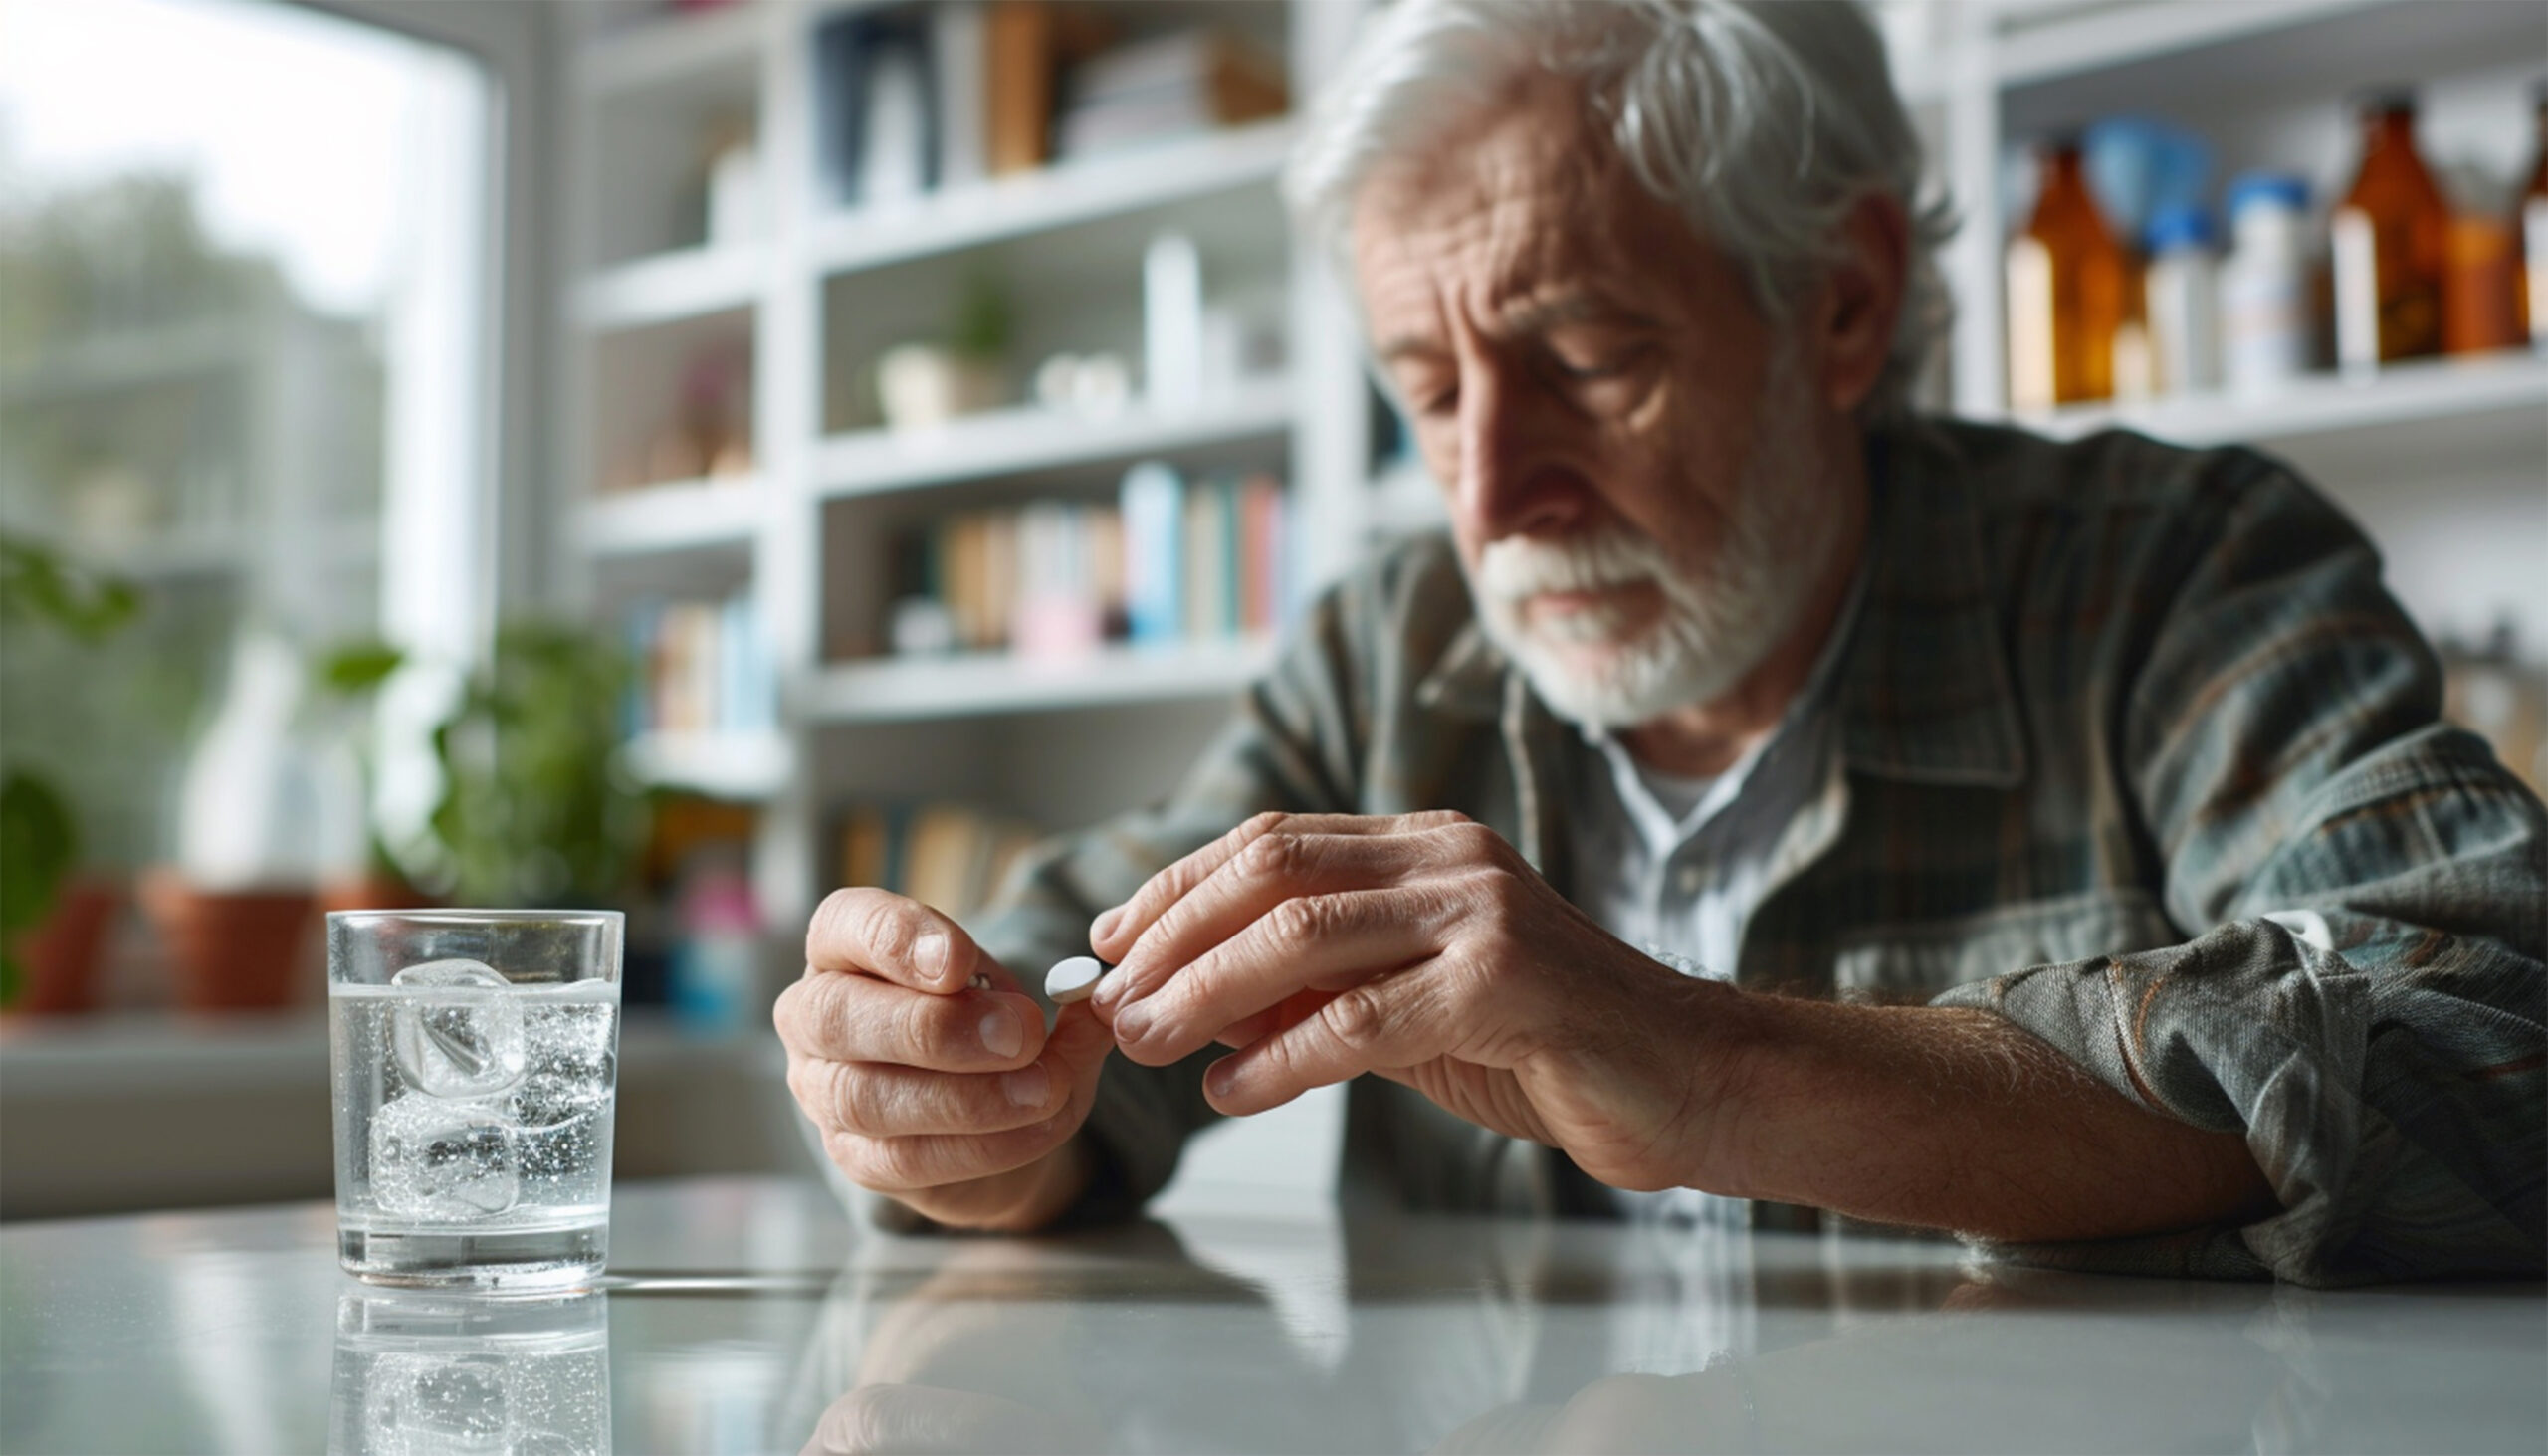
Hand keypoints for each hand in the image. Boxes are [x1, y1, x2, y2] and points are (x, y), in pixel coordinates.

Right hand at [776, 888, 1112, 1229]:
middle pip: (837, 1016)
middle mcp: (813, 1016)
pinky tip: (1035, 1125)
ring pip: (865, 1097)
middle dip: (935, 1027)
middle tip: (1021, 1033)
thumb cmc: (984, 1023)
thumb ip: (1058, 997)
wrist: (982, 1110)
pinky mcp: (855, 1158)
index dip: (897, 940)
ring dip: (966, 1096)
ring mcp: (823, 1092)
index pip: (846, 923)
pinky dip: (979, 1145)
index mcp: (845, 947)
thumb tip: (1094, 1005)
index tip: (958, 961)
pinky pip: (902, 1160)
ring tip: (1043, 1088)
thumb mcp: (1018, 992)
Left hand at [1086, 811, 1752, 1193]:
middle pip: (1271, 873)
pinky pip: (1361, 1020)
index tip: (1110, 940)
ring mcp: (1482, 914)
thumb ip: (1321, 993)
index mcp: (1426, 846)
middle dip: (1174, 938)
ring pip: (1303, 935)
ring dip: (1205, 992)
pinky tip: (1232, 1092)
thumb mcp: (1413, 1008)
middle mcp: (1450, 858)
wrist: (1688, 1081)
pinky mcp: (1505, 986)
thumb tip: (1196, 1006)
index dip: (1179, 887)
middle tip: (1111, 1003)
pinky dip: (1280, 1058)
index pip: (1272, 842)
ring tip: (1145, 1043)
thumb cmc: (1547, 1048)